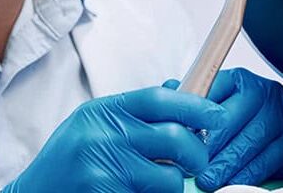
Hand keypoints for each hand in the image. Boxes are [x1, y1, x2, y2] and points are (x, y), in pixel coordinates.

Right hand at [3, 86, 223, 192]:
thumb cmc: (66, 164)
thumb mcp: (93, 126)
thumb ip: (132, 114)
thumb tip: (182, 97)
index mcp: (103, 111)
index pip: (160, 99)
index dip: (196, 106)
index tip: (217, 115)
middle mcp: (103, 136)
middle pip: (175, 138)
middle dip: (196, 153)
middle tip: (196, 162)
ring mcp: (103, 170)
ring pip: (168, 178)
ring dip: (172, 185)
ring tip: (156, 184)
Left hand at [187, 68, 282, 190]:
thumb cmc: (254, 122)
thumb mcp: (227, 106)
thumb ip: (198, 100)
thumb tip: (168, 87)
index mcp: (239, 80)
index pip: (211, 92)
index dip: (192, 117)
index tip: (176, 138)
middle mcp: (263, 91)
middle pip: (229, 119)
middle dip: (207, 147)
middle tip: (190, 166)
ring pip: (248, 142)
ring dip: (225, 165)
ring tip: (207, 181)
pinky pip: (268, 159)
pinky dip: (247, 175)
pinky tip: (233, 184)